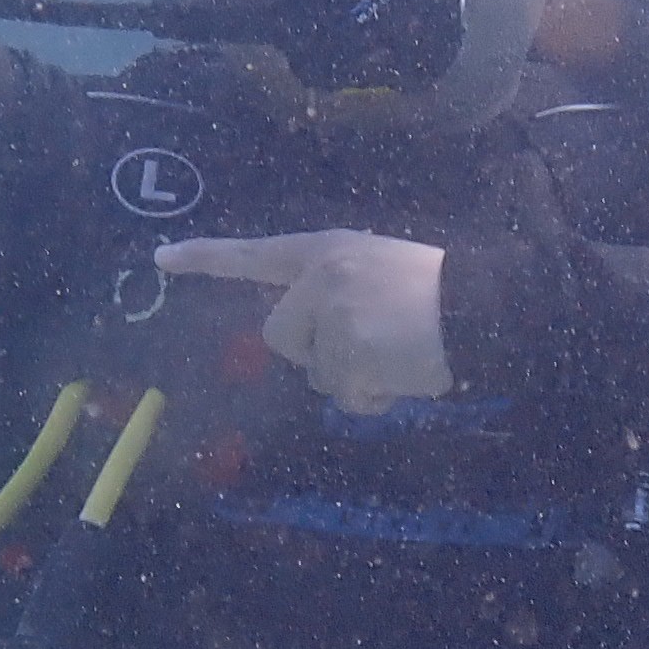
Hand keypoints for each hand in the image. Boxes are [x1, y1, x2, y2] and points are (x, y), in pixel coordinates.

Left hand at [154, 230, 452, 414]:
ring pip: (315, 373)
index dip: (207, 259)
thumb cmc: (441, 294)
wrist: (489, 308)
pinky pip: (345, 396)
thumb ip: (334, 292)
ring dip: (352, 379)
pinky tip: (404, 374)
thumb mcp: (379, 269)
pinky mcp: (349, 352)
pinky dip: (372, 398)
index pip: (257, 253)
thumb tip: (309, 342)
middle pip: (282, 337)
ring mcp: (333, 314)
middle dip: (319, 354)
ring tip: (398, 355)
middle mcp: (322, 276)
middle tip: (373, 344)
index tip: (160, 259)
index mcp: (329, 249)